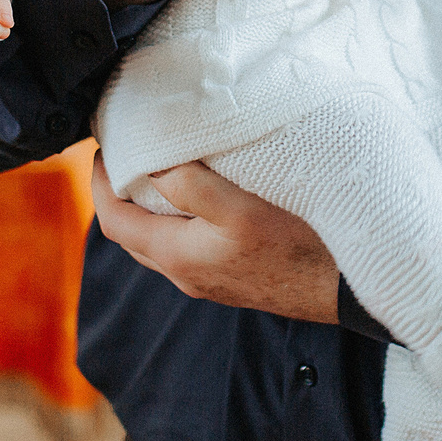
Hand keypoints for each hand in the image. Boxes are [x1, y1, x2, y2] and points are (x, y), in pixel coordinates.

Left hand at [89, 152, 339, 323]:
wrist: (341, 289)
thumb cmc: (296, 248)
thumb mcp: (240, 210)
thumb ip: (191, 187)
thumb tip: (153, 166)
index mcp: (177, 256)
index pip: (115, 222)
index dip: (99, 185)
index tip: (102, 151)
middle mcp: (185, 274)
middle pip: (132, 235)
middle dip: (119, 196)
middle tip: (125, 156)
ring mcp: (208, 280)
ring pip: (159, 243)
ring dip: (148, 209)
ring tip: (156, 170)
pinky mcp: (230, 278)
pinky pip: (185, 248)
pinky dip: (175, 221)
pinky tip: (199, 200)